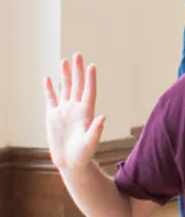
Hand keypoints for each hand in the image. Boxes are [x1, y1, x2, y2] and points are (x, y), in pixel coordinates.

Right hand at [44, 54, 106, 171]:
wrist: (71, 162)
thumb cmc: (83, 154)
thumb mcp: (90, 143)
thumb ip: (96, 131)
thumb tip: (103, 118)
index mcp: (86, 112)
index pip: (89, 91)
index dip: (90, 79)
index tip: (91, 66)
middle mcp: (76, 108)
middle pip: (77, 85)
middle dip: (77, 70)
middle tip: (77, 54)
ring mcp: (64, 111)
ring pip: (65, 88)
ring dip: (65, 75)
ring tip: (64, 60)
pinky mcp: (53, 116)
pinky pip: (51, 99)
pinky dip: (50, 89)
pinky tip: (48, 78)